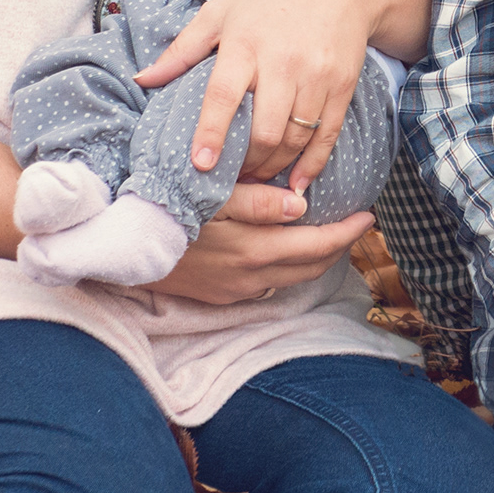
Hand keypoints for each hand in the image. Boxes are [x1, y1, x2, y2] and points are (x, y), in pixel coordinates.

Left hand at [138, 0, 395, 184]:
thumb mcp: (222, 11)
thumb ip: (182, 50)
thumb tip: (143, 80)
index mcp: (246, 43)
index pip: (224, 94)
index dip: (211, 131)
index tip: (200, 164)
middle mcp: (283, 62)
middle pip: (264, 129)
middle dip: (246, 163)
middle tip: (230, 179)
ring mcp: (317, 76)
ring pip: (295, 138)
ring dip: (273, 167)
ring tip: (256, 178)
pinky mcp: (342, 86)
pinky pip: (328, 136)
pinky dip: (312, 166)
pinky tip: (297, 185)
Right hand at [149, 180, 373, 307]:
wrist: (125, 250)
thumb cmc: (167, 211)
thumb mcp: (211, 195)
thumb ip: (258, 201)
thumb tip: (301, 205)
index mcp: (255, 250)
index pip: (318, 245)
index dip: (348, 232)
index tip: (369, 216)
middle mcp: (252, 278)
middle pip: (312, 267)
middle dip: (340, 247)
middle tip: (356, 225)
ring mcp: (237, 291)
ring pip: (292, 279)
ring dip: (316, 260)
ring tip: (331, 236)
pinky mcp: (222, 297)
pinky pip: (268, 285)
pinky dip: (289, 268)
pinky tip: (288, 250)